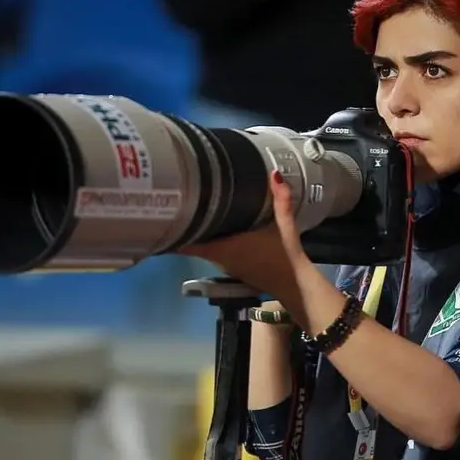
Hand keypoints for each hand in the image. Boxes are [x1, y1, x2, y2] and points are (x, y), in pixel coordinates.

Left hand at [181, 171, 311, 303]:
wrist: (294, 286)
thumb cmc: (285, 257)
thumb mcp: (285, 226)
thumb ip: (281, 200)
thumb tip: (274, 174)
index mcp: (226, 248)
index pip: (189, 244)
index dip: (176, 230)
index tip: (164, 215)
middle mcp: (220, 259)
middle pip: (193, 243)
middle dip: (186, 226)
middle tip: (176, 205)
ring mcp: (225, 266)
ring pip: (204, 249)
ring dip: (198, 234)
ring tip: (192, 212)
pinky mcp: (233, 270)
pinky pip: (214, 253)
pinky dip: (211, 242)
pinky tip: (214, 228)